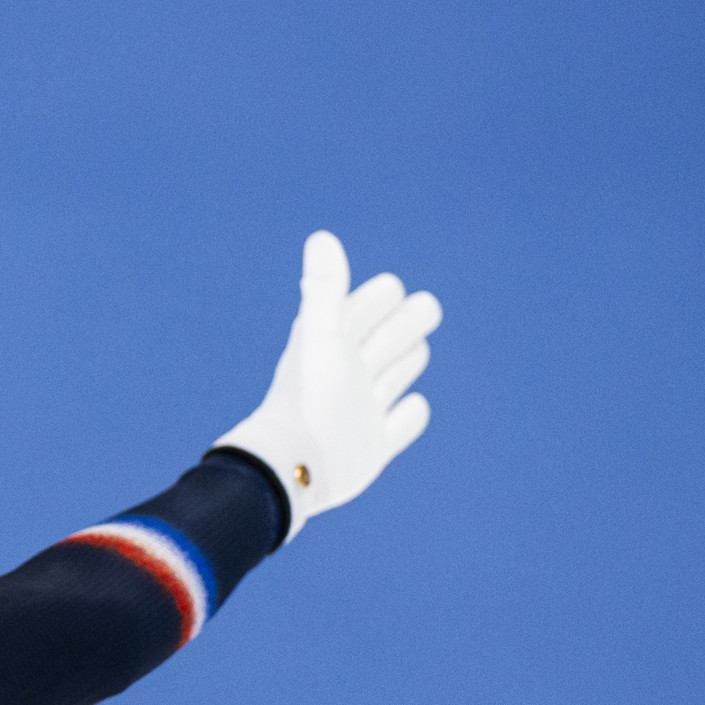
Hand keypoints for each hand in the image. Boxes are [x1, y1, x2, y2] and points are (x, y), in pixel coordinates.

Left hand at [215, 231, 441, 542]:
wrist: (294, 467)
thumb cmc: (306, 397)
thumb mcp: (321, 335)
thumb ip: (324, 288)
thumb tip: (321, 237)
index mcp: (338, 335)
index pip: (384, 294)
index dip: (387, 301)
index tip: (366, 326)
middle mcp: (352, 367)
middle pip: (403, 328)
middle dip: (405, 329)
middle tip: (374, 360)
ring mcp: (365, 406)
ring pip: (404, 369)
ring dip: (406, 365)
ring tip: (376, 387)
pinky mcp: (375, 445)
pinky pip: (407, 421)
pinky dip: (410, 416)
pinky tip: (402, 412)